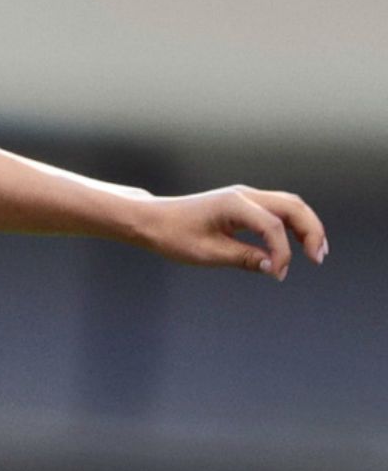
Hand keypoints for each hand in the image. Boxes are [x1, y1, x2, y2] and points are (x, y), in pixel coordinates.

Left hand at [136, 185, 327, 281]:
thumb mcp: (207, 253)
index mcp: (233, 204)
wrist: (152, 220)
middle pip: (292, 206)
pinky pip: (277, 210)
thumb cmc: (173, 235)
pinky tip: (298, 244)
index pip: (272, 226)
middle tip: (317, 259)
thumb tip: (274, 267)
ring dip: (307, 226)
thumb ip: (244, 258)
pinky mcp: (243, 204)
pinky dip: (292, 225)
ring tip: (316, 253)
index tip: (278, 275)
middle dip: (311, 231)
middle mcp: (243, 195)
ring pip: (289, 205)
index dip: (282, 252)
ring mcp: (244, 197)